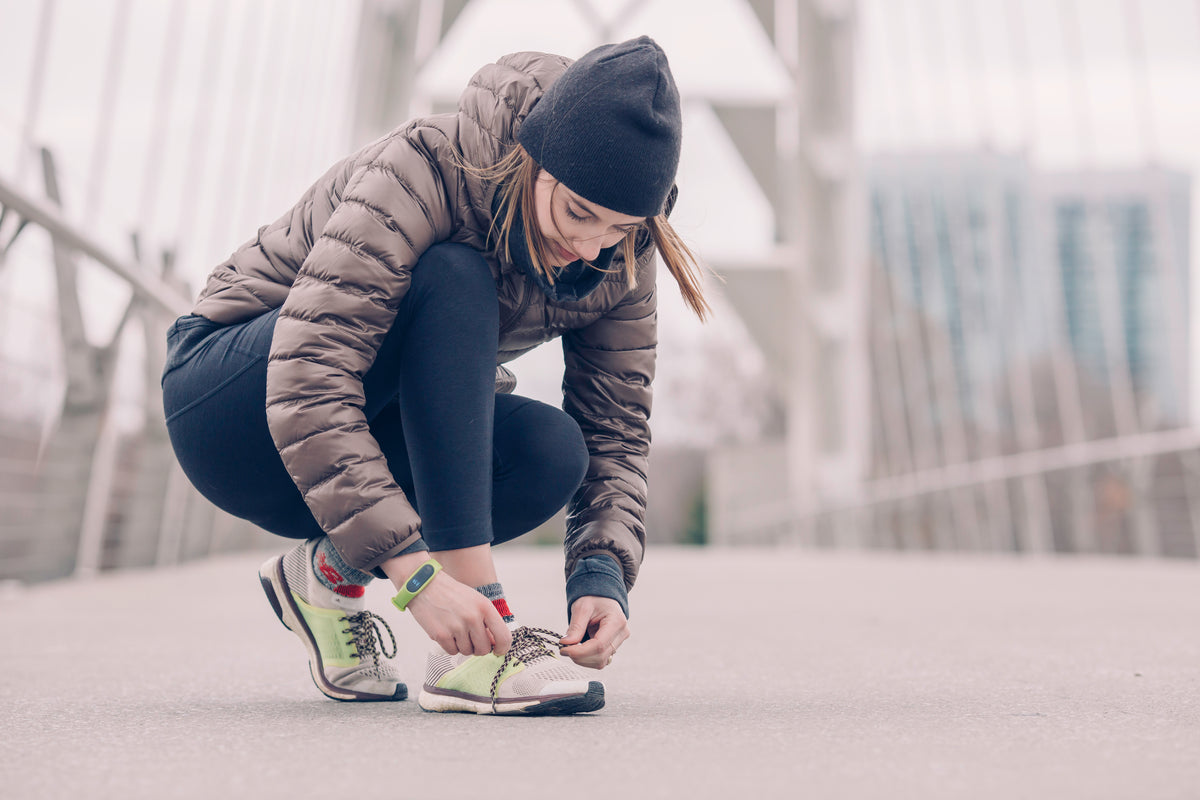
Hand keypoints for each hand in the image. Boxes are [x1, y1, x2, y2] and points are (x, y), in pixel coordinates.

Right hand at [383, 552, 510, 656]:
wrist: (425, 585)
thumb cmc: (452, 593)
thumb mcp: (476, 600)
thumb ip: (487, 621)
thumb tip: (494, 644)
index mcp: (485, 607)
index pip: (503, 636)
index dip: (503, 648)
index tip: (498, 651)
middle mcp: (473, 617)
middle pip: (484, 649)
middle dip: (478, 648)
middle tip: (471, 639)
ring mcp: (457, 627)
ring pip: (467, 652)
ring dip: (462, 645)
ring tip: (455, 630)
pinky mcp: (441, 635)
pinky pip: (452, 652)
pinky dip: (450, 646)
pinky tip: (446, 632)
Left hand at [559, 596, 629, 669]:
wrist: (602, 597)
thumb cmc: (593, 598)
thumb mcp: (581, 607)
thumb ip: (575, 627)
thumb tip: (566, 644)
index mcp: (617, 621)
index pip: (599, 645)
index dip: (580, 652)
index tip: (564, 650)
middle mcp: (621, 634)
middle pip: (600, 656)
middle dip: (579, 657)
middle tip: (564, 649)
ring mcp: (619, 642)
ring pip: (601, 662)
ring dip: (583, 660)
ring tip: (571, 648)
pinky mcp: (613, 647)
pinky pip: (600, 660)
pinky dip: (587, 659)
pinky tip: (579, 650)